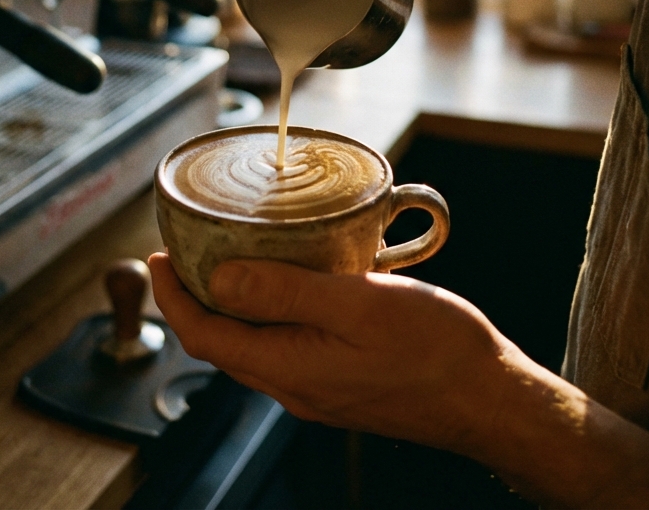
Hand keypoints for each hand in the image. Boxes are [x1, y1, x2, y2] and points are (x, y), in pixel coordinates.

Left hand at [148, 252, 514, 455]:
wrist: (489, 398)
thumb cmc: (434, 350)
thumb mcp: (358, 305)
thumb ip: (285, 292)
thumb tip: (218, 278)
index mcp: (290, 369)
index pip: (204, 337)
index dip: (172, 298)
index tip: (159, 257)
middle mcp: (295, 386)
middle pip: (222, 343)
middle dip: (194, 299)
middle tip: (188, 251)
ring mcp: (317, 388)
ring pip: (253, 345)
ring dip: (231, 305)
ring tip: (230, 258)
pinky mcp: (339, 381)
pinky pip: (284, 346)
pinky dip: (269, 312)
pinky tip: (289, 283)